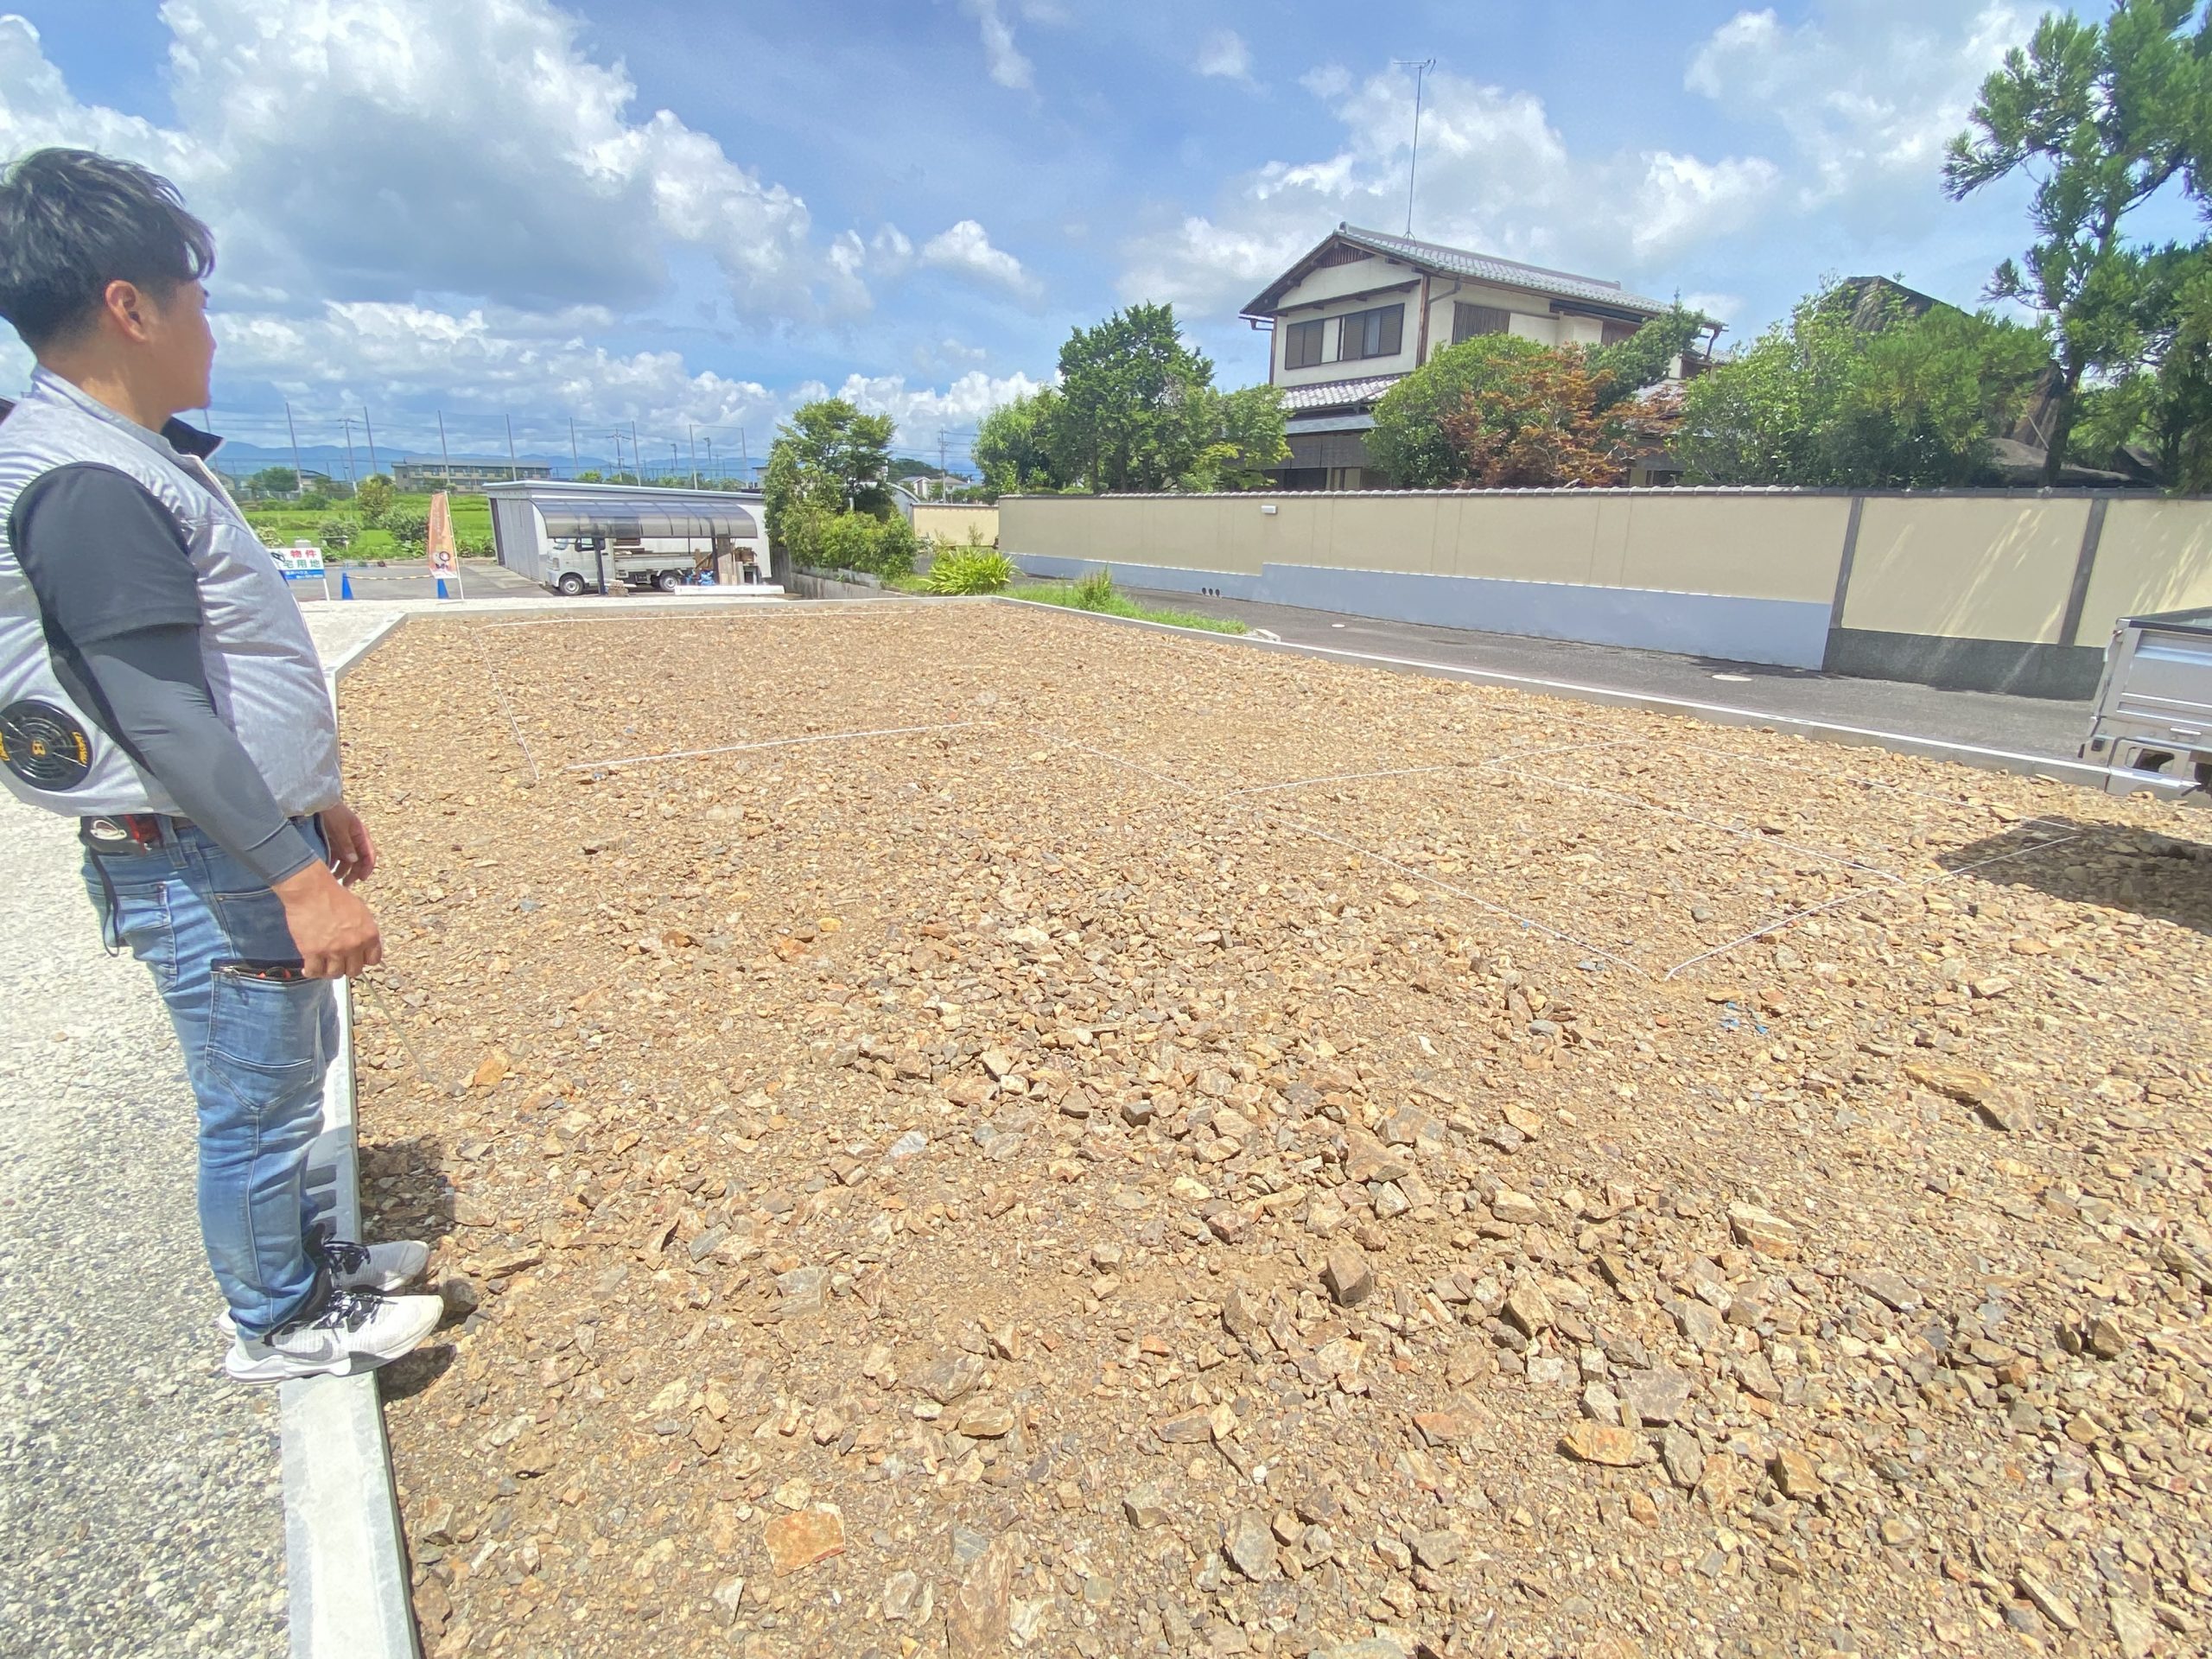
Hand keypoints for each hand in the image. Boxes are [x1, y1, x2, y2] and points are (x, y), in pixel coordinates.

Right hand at [273, 861, 382, 978]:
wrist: (311, 890)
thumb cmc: (334, 896)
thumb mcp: (360, 911)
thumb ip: (364, 930)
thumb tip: (362, 943)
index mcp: (369, 935)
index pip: (373, 960)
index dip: (363, 960)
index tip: (355, 959)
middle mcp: (354, 945)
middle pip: (354, 971)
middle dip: (346, 967)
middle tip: (337, 962)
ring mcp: (334, 951)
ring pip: (335, 974)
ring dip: (329, 971)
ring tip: (323, 965)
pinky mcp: (313, 952)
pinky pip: (314, 972)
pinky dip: (311, 972)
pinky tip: (308, 968)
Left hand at [321, 802, 376, 885]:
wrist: (319, 802)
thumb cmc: (333, 813)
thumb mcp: (341, 828)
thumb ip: (347, 844)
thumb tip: (354, 861)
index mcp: (361, 835)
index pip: (369, 854)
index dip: (367, 867)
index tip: (362, 878)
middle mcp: (355, 840)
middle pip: (359, 861)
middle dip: (354, 873)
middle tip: (346, 884)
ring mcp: (344, 842)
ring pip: (347, 861)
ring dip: (343, 871)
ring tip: (335, 880)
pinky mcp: (334, 843)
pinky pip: (337, 857)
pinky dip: (333, 865)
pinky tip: (327, 871)